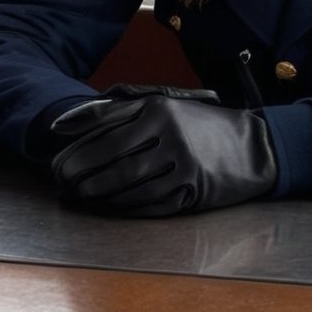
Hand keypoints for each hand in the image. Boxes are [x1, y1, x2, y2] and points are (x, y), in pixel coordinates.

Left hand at [49, 92, 276, 216]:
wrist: (254, 146)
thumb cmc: (201, 125)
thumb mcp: (165, 105)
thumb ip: (120, 110)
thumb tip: (69, 122)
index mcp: (159, 108)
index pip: (106, 131)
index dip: (77, 150)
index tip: (57, 161)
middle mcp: (170, 133)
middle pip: (113, 159)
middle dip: (81, 173)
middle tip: (63, 182)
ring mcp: (183, 163)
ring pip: (129, 184)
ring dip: (99, 193)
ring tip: (81, 195)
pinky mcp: (193, 189)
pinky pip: (150, 203)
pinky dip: (125, 206)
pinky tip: (111, 205)